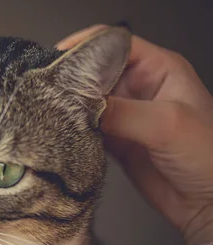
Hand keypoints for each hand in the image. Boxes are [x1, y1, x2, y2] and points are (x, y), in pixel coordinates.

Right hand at [57, 25, 212, 244]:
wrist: (208, 202)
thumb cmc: (208, 156)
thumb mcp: (166, 124)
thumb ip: (122, 112)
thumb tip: (80, 105)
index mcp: (159, 68)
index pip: (114, 43)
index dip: (85, 45)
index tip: (57, 57)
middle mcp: (140, 87)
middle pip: (95, 71)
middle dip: (71, 78)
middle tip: (47, 89)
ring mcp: (126, 114)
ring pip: (88, 100)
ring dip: (70, 106)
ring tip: (50, 110)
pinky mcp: (116, 139)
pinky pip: (86, 128)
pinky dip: (73, 129)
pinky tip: (61, 132)